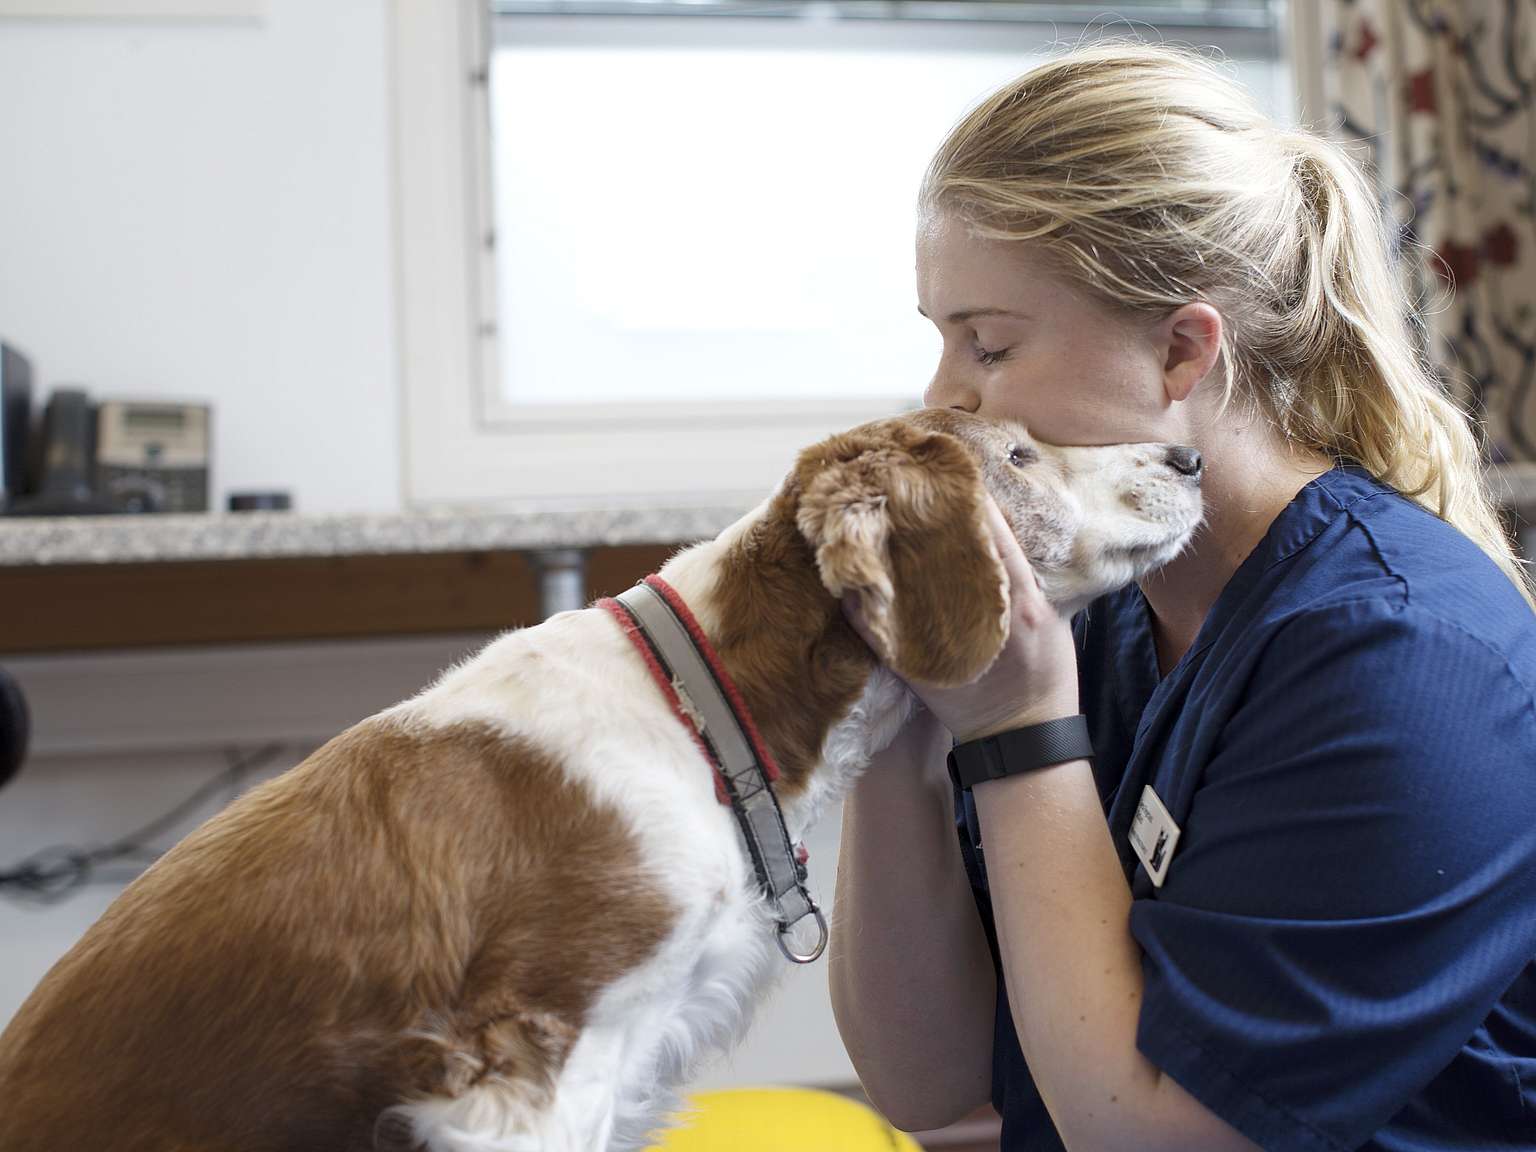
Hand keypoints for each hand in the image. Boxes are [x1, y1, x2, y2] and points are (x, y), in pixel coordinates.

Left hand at [843, 493, 1079, 743]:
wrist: (1023, 737)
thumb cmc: (1047, 677)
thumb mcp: (1055, 621)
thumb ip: (1029, 580)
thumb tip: (1005, 536)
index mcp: (1022, 601)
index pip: (994, 537)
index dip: (971, 501)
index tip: (951, 470)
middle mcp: (982, 617)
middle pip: (943, 554)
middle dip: (921, 518)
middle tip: (899, 482)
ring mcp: (945, 642)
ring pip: (907, 585)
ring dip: (888, 552)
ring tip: (868, 517)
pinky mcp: (916, 666)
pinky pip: (879, 629)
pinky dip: (862, 603)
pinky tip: (847, 575)